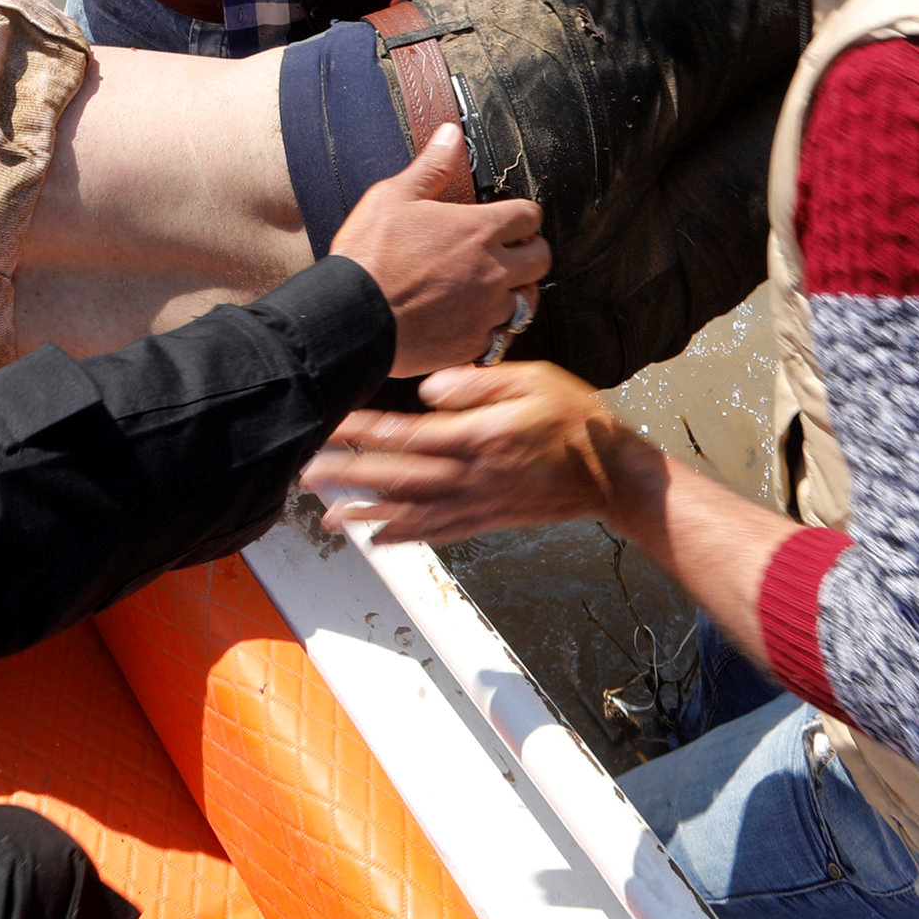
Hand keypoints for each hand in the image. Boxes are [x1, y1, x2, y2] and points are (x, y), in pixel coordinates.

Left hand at [302, 360, 652, 543]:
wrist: (610, 475)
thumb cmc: (574, 419)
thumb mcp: (532, 380)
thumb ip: (477, 383)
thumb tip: (428, 389)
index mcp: (479, 436)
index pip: (407, 434)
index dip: (364, 432)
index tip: (329, 427)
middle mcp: (471, 475)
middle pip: (398, 477)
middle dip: (349, 477)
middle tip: (308, 475)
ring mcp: (478, 502)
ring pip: (411, 511)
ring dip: (367, 514)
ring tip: (328, 517)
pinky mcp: (487, 519)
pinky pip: (437, 532)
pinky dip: (404, 537)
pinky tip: (378, 539)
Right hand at [330, 125, 550, 375]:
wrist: (352, 319)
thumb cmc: (369, 258)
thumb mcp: (393, 197)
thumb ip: (430, 167)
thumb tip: (451, 136)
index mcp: (479, 230)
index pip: (529, 216)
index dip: (521, 215)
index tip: (510, 219)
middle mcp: (493, 271)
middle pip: (542, 259)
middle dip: (529, 252)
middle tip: (509, 252)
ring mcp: (486, 311)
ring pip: (528, 301)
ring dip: (515, 292)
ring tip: (495, 288)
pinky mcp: (473, 344)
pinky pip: (502, 336)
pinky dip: (493, 328)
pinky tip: (475, 320)